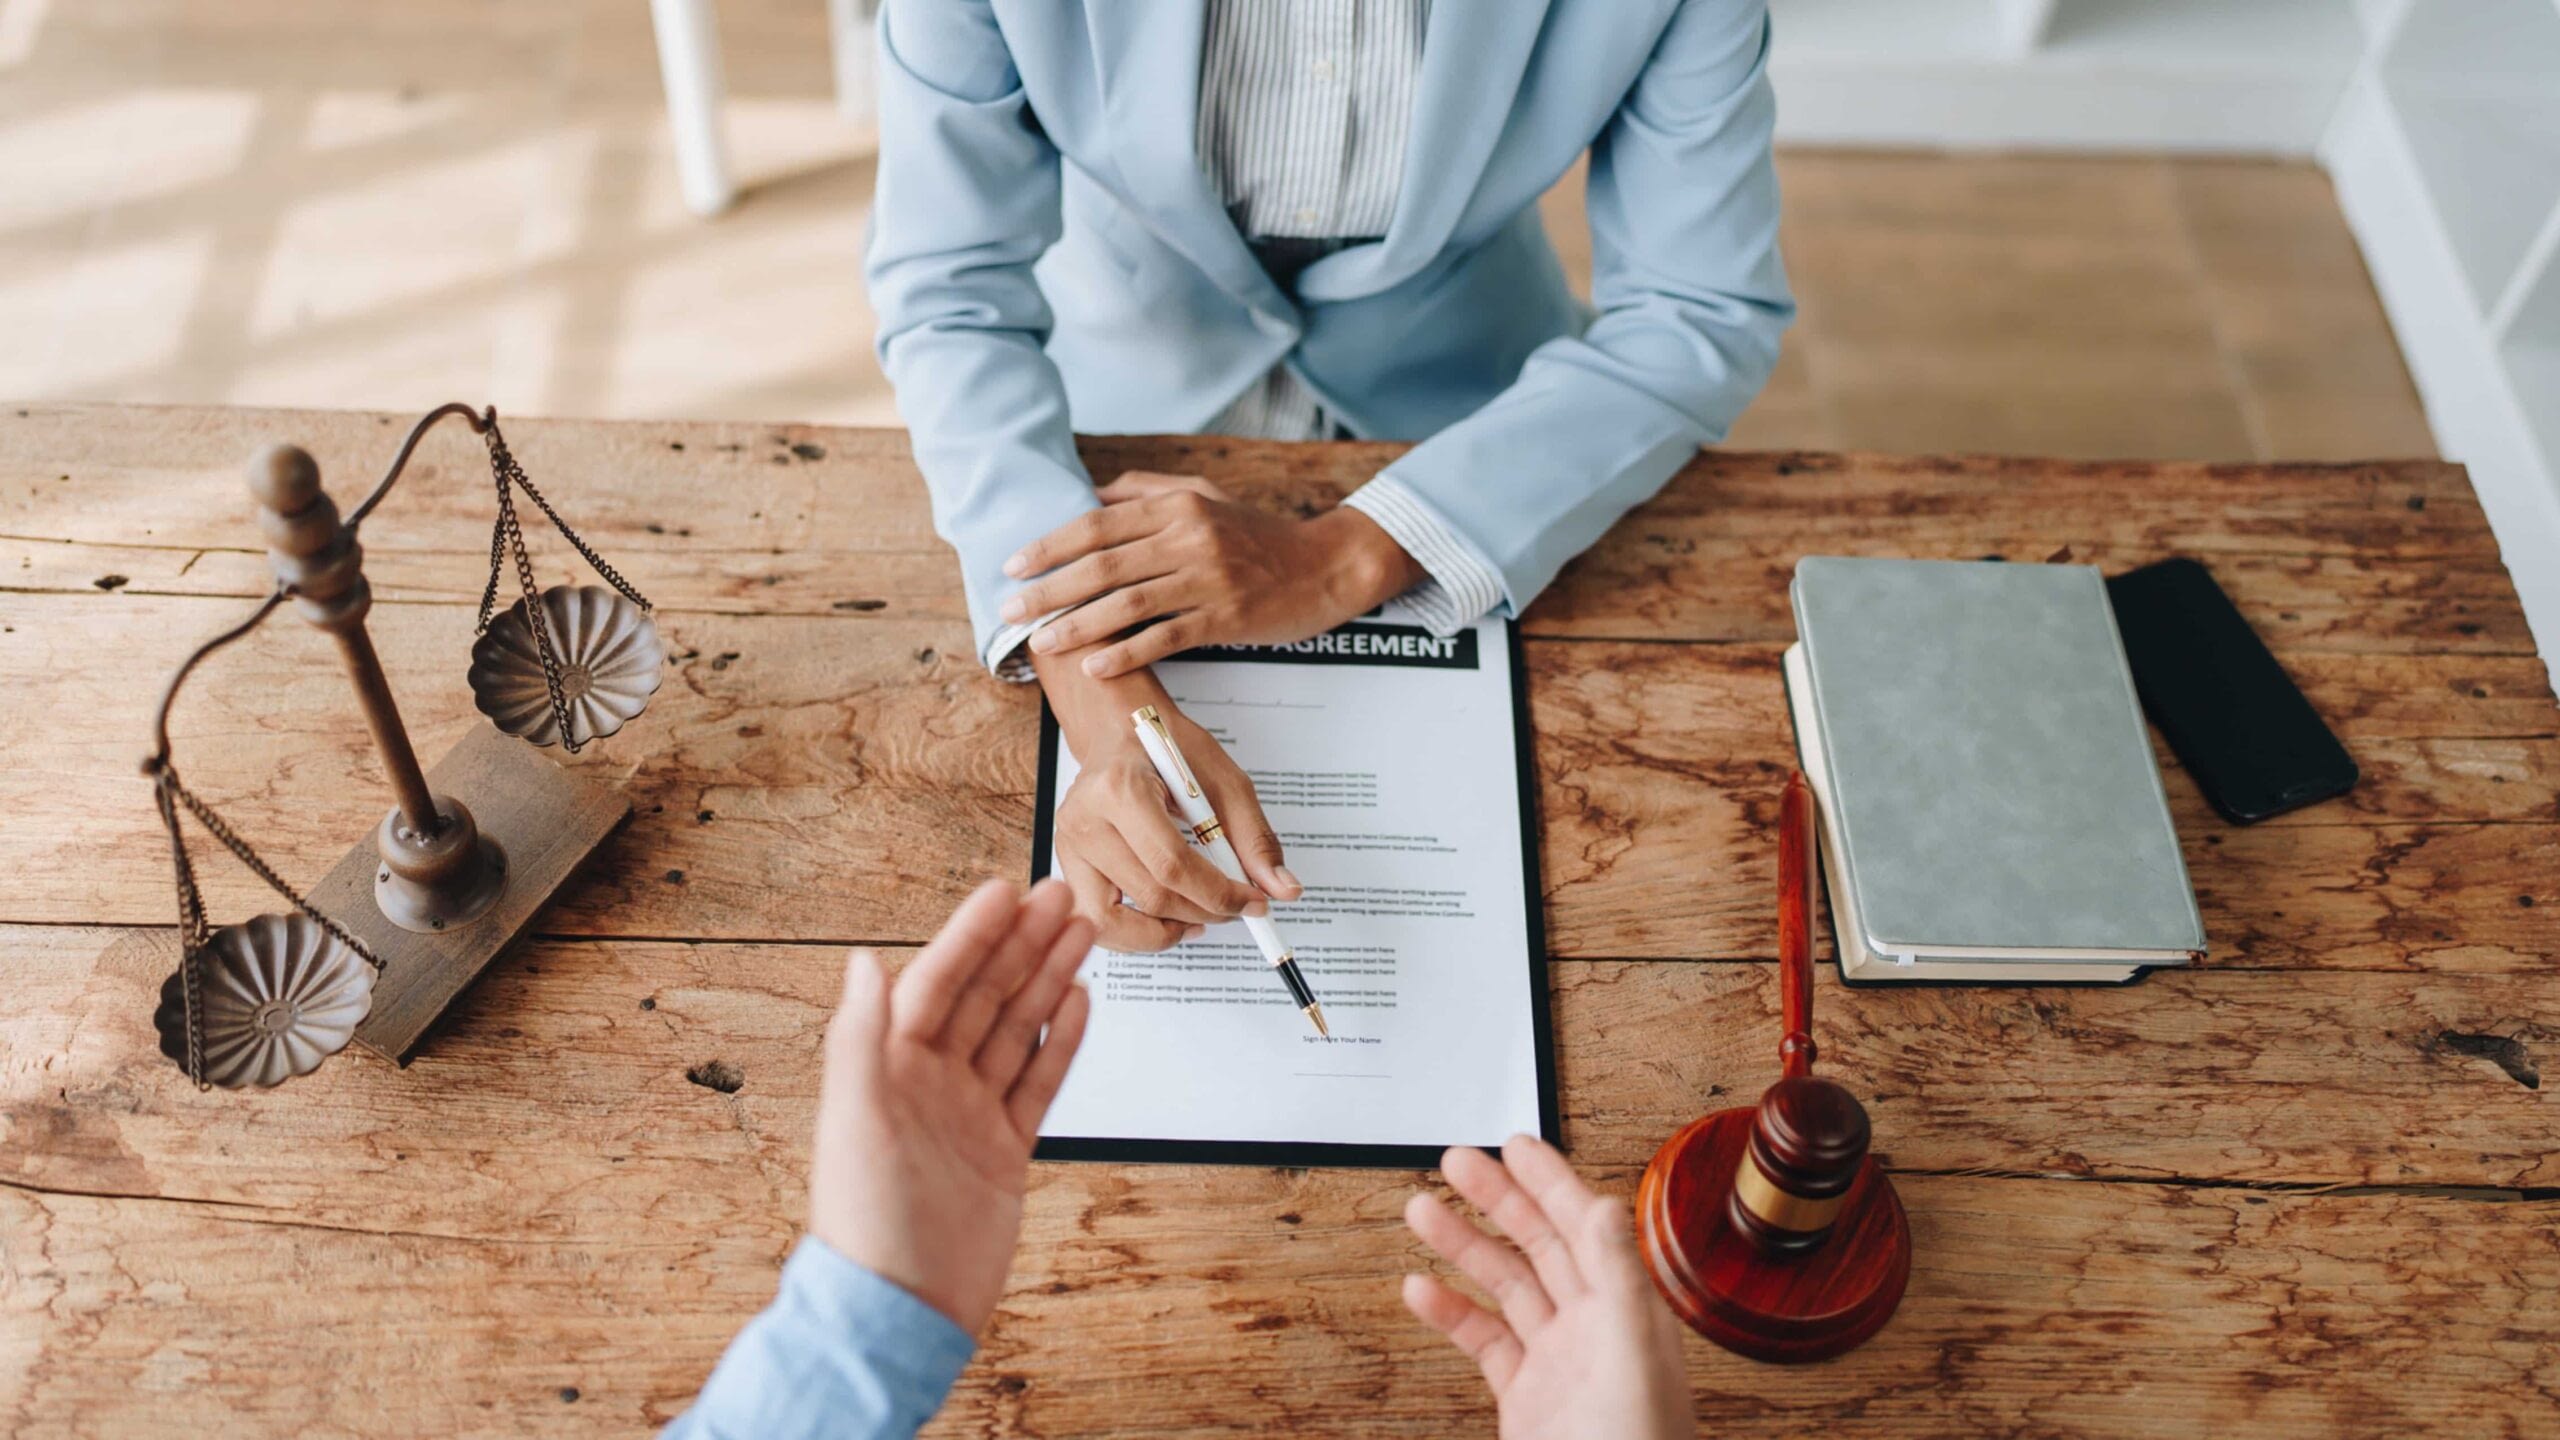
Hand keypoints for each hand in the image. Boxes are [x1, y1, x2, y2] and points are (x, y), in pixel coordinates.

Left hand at [807, 877, 1095, 1332]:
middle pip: (985, 996)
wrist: (904, 1308)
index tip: (1002, 893)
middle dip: (1023, 944)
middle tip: (1061, 897)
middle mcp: (930, 1084)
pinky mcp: (1003, 1150)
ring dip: (1046, 979)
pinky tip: (1076, 1003)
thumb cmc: (866, 1221)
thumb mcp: (856, 1117)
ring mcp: (969, 1114)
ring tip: (1080, 934)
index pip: (937, 981)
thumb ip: (860, 1036)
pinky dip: (1058, 1041)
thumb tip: (863, 961)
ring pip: (1016, 1029)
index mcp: (889, 1068)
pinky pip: (1037, 1082)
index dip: (971, 935)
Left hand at [999, 472, 1424, 678]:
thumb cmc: (1261, 534)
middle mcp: (1188, 537)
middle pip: (1102, 564)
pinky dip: (1126, 652)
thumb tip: (1092, 493)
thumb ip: (1147, 490)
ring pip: (1127, 602)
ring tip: (1041, 642)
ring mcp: (1208, 578)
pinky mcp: (1226, 617)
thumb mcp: (1206, 496)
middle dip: (1049, 589)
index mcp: (1177, 506)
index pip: (1097, 524)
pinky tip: (1095, 666)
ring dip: (1077, 624)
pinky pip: (1165, 636)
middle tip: (1011, 611)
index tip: (1013, 565)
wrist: (1326, 565)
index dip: (1049, 545)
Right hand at [1033, 650, 1299, 951]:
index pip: (1172, 865)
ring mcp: (1068, 846)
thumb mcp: (1222, 780)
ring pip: (1114, 922)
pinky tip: (1168, 920)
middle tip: (1236, 908)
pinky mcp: (1066, 866)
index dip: (1219, 894)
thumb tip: (1282, 890)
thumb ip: (1254, 838)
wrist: (1120, 732)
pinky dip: (1136, 935)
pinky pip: (1098, 922)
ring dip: (1166, 933)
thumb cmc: (1167, 751)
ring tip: (1199, 919)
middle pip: (1150, 895)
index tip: (1253, 902)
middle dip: (1204, 912)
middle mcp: (1084, 819)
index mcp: (1121, 788)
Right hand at [1404, 1136, 1693, 1439]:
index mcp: (1627, 1310)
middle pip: (1539, 1244)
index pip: (1585, 1226)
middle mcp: (1593, 1327)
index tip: (1515, 1144)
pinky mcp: (1526, 1397)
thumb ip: (1620, 1280)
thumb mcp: (1633, 1361)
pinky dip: (1450, 1313)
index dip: (1550, 1181)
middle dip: (1496, 1200)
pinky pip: (1484, 1341)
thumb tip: (1606, 1205)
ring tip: (1418, 1211)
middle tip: (1454, 1162)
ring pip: (1505, 1287)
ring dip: (1463, 1247)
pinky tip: (1420, 1290)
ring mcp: (1557, 1361)